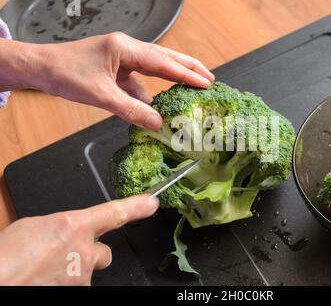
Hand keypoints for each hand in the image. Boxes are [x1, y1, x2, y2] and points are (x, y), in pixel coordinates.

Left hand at [0, 33, 214, 129]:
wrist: (41, 67)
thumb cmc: (65, 73)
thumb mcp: (101, 95)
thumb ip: (131, 110)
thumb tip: (157, 124)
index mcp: (125, 49)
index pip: (164, 63)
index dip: (187, 74)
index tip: (206, 83)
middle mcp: (127, 49)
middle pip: (165, 58)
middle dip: (189, 68)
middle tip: (209, 79)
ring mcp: (122, 58)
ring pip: (155, 67)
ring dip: (173, 78)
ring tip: (192, 88)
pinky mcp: (116, 68)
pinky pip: (140, 79)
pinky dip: (151, 91)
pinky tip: (157, 103)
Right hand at [0, 194, 158, 285]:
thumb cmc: (5, 255)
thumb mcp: (34, 228)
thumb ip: (60, 228)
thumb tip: (65, 234)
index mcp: (73, 226)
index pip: (114, 213)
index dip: (136, 207)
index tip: (151, 204)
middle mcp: (84, 251)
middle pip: (103, 253)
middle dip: (90, 254)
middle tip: (66, 257)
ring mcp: (82, 275)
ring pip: (89, 272)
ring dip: (74, 271)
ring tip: (45, 272)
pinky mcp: (79, 291)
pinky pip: (78, 284)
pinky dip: (65, 282)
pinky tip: (46, 281)